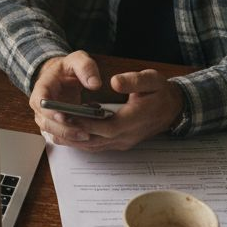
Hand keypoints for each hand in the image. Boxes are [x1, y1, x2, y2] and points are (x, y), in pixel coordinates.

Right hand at [29, 51, 103, 144]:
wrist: (62, 76)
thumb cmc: (68, 68)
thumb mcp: (77, 60)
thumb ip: (86, 67)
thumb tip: (94, 84)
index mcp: (42, 88)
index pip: (40, 102)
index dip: (49, 111)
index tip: (63, 116)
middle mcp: (40, 106)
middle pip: (46, 122)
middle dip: (63, 129)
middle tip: (83, 132)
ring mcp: (46, 117)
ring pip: (52, 132)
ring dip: (68, 137)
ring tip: (87, 136)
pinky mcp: (55, 125)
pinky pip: (60, 136)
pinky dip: (71, 139)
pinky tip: (86, 139)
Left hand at [44, 69, 184, 151]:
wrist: (174, 109)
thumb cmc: (161, 93)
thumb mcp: (152, 80)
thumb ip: (134, 80)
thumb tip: (115, 82)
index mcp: (133, 120)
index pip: (105, 126)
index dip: (85, 123)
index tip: (67, 115)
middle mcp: (126, 136)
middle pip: (95, 140)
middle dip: (73, 133)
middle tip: (53, 124)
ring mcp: (124, 142)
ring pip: (94, 146)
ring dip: (75, 141)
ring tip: (54, 132)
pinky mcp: (121, 143)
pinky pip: (98, 146)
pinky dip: (82, 142)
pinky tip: (68, 135)